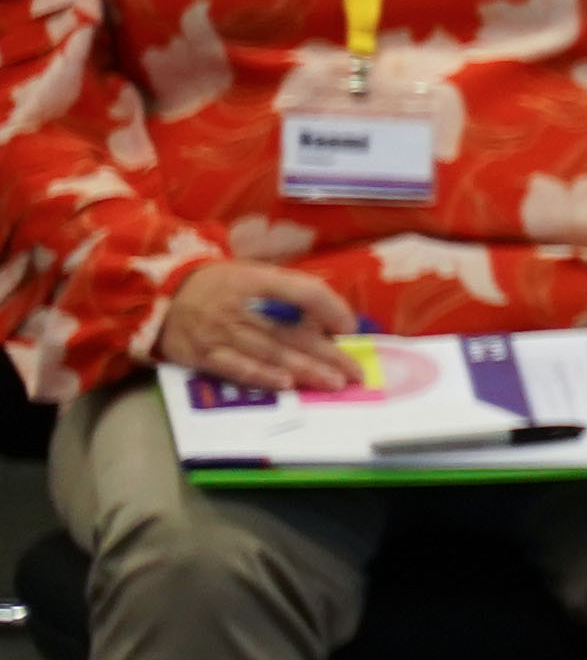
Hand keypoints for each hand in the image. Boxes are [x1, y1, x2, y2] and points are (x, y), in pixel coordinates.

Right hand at [152, 262, 356, 393]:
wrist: (159, 296)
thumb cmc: (220, 287)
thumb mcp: (252, 275)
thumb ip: (288, 292)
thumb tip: (330, 318)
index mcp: (255, 280)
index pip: (302, 291)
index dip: (330, 308)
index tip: (350, 328)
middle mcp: (238, 307)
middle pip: (290, 332)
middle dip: (327, 354)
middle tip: (354, 372)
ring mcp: (218, 333)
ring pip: (269, 353)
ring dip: (305, 369)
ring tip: (333, 382)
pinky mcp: (202, 355)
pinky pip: (236, 368)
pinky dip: (262, 376)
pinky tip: (286, 384)